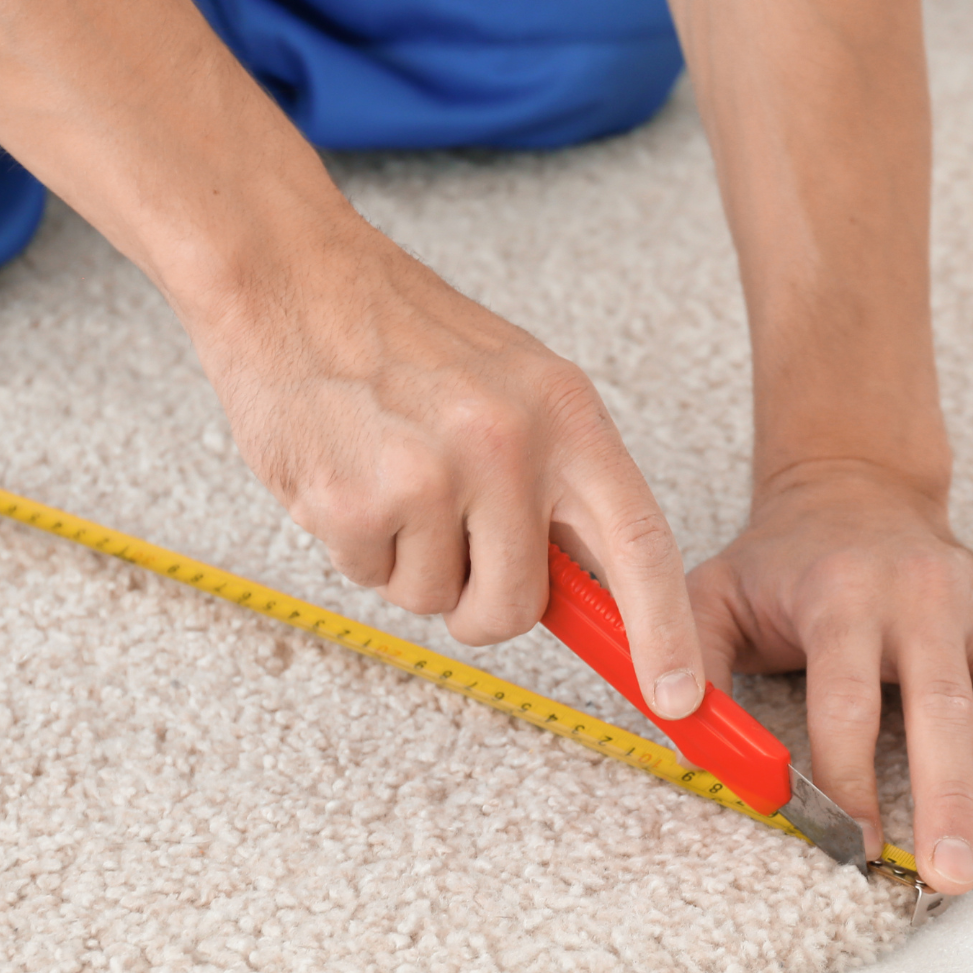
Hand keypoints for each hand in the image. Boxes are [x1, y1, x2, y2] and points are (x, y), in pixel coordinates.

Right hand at [182, 203, 708, 719]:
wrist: (291, 276)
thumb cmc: (402, 334)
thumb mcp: (515, 387)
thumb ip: (557, 485)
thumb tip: (598, 591)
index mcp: (566, 411)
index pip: (639, 539)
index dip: (665, 629)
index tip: (681, 697)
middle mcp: (510, 443)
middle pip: (518, 606)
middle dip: (482, 605)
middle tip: (450, 543)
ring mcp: (432, 475)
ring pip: (437, 601)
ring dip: (410, 564)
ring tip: (389, 476)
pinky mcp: (358, 502)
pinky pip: (371, 579)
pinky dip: (357, 546)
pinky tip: (347, 472)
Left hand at [687, 460, 972, 894]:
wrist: (854, 488)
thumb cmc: (781, 562)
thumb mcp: (714, 592)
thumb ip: (688, 657)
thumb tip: (678, 725)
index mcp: (844, 595)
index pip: (848, 699)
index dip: (848, 780)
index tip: (849, 844)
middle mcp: (927, 594)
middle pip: (948, 708)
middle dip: (949, 801)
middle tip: (947, 879)